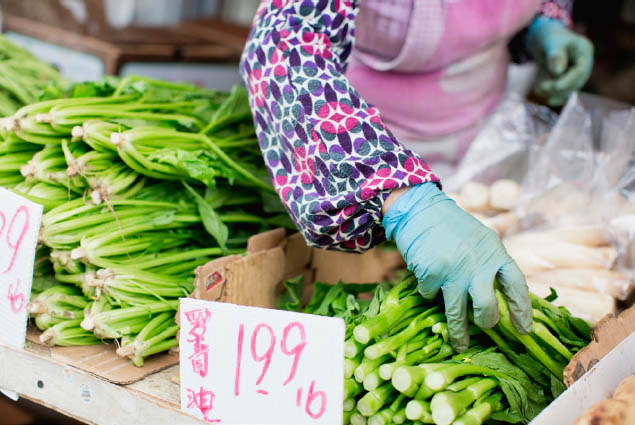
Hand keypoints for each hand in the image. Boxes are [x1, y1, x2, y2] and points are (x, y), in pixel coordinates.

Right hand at [382, 183, 531, 351]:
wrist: (420, 208)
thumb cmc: (452, 226)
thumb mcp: (481, 240)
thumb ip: (490, 264)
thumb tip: (500, 299)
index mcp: (495, 253)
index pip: (516, 286)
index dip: (522, 310)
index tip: (524, 330)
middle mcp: (477, 264)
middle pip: (488, 307)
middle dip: (487, 322)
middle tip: (485, 327)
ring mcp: (453, 270)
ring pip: (458, 312)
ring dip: (459, 331)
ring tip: (460, 345)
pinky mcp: (431, 273)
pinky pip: (430, 295)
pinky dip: (428, 291)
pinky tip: (428, 277)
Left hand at [527, 16, 593, 105]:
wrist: (545, 39)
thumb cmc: (549, 37)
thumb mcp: (551, 42)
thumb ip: (555, 55)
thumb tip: (557, 72)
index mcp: (584, 49)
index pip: (581, 69)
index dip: (569, 80)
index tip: (555, 87)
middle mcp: (584, 62)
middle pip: (577, 81)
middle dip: (559, 88)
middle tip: (540, 88)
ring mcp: (578, 72)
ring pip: (571, 88)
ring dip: (555, 93)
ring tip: (538, 89)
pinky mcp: (570, 80)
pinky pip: (566, 92)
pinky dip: (557, 97)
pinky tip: (548, 100)